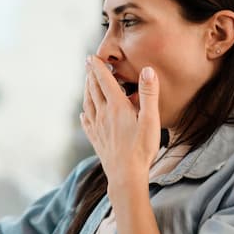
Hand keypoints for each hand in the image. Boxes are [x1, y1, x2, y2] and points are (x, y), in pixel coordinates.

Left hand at [80, 56, 161, 197]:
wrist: (126, 176)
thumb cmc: (142, 149)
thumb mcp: (150, 120)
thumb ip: (148, 94)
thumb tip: (147, 70)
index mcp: (117, 107)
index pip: (105, 81)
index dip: (98, 68)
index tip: (92, 57)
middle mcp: (103, 115)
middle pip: (94, 90)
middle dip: (91, 76)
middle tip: (88, 64)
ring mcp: (98, 128)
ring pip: (88, 104)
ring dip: (86, 91)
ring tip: (86, 83)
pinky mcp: (96, 140)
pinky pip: (86, 123)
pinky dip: (84, 114)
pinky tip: (83, 113)